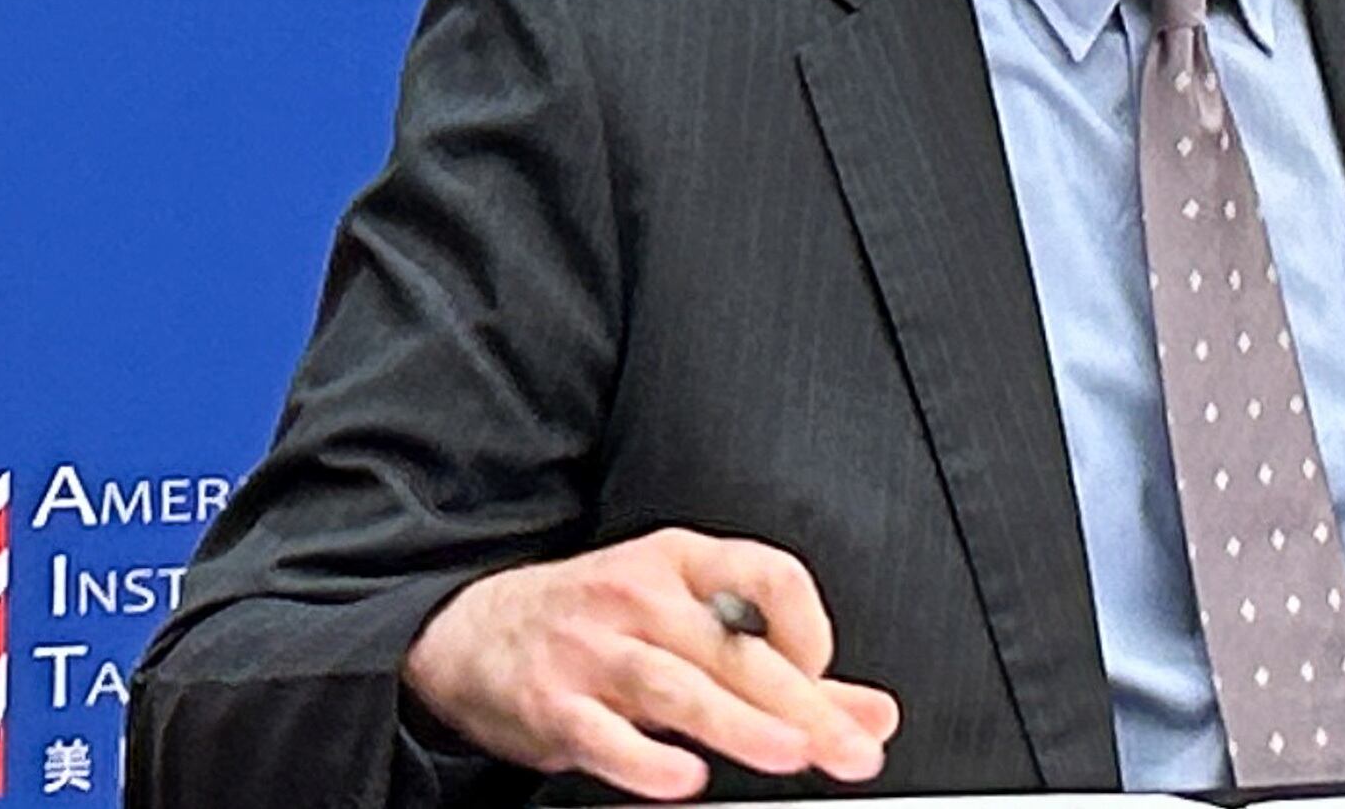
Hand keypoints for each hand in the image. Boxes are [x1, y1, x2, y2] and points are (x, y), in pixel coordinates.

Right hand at [403, 530, 900, 798]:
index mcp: (677, 566)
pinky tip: (683, 777)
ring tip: (789, 753)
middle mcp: (636, 597)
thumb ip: (783, 670)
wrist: (469, 632)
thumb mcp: (684, 625)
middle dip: (801, 702)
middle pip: (731, 646)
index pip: (765, 574)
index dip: (811, 624)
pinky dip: (643, 758)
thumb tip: (875, 714)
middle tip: (852, 750)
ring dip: (736, 720)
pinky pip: (601, 732)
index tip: (827, 678)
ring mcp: (591, 648)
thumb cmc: (594, 628)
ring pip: (673, 683)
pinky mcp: (552, 701)